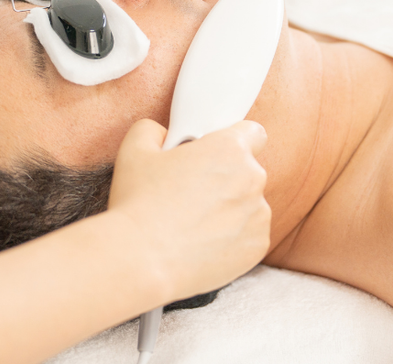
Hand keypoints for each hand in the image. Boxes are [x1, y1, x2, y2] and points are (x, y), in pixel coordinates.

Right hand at [106, 119, 270, 303]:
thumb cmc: (138, 205)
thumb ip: (154, 130)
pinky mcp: (257, 246)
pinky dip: (233, 239)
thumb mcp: (134, 151)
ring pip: (250, 205)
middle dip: (227, 178)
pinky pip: (250, 235)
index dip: (234, 141)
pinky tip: (203, 243)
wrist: (142, 261)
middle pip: (248, 171)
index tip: (218, 154)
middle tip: (193, 193)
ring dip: (231, 209)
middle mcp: (252, 179)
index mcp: (230, 149)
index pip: (252, 133)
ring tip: (194, 223)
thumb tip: (165, 134)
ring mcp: (259, 215)